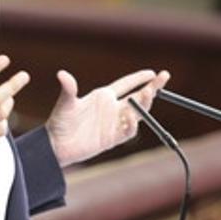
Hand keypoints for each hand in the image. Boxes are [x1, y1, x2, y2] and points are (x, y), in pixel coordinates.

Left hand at [47, 68, 170, 166]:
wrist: (56, 147)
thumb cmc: (60, 122)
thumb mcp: (65, 104)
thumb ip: (68, 89)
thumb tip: (61, 74)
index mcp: (103, 96)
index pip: (126, 84)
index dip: (139, 78)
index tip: (153, 72)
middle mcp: (112, 109)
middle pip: (137, 97)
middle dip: (152, 88)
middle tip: (163, 77)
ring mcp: (114, 124)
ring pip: (137, 113)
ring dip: (144, 104)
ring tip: (148, 93)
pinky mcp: (112, 139)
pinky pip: (127, 131)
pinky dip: (131, 125)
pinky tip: (131, 118)